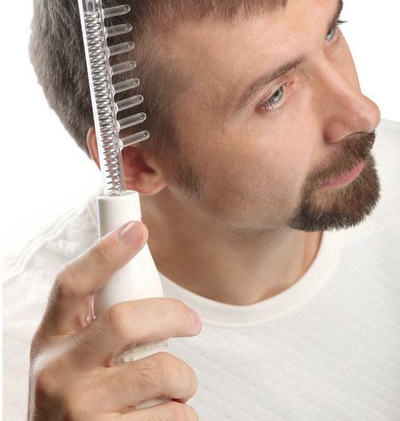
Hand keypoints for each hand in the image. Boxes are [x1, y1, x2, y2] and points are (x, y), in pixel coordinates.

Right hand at [28, 221, 200, 419]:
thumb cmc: (78, 395)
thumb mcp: (71, 354)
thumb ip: (97, 321)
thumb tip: (139, 266)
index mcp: (52, 339)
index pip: (72, 284)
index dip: (105, 252)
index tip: (138, 229)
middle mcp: (58, 373)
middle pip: (125, 320)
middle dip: (172, 315)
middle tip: (192, 322)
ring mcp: (80, 411)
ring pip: (161, 371)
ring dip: (185, 377)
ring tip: (178, 385)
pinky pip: (173, 416)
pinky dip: (184, 412)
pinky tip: (169, 414)